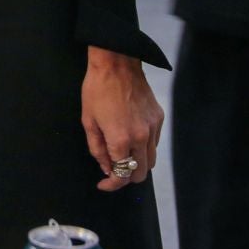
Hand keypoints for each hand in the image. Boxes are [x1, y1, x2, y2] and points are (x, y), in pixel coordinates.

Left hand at [81, 47, 162, 190]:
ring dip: (137, 162)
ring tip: (121, 151)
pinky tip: (130, 135)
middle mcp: (141, 137)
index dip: (112, 185)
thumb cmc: (97, 88)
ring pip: (151, 160)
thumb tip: (106, 168)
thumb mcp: (88, 121)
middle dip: (126, 177)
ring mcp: (153, 127)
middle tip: (113, 169)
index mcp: (121, 140)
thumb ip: (97, 149)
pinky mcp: (159, 117)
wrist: (116, 63)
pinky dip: (144, 146)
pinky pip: (154, 142)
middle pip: (141, 174)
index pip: (122, 176)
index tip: (104, 184)